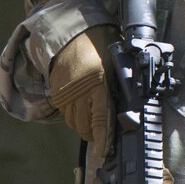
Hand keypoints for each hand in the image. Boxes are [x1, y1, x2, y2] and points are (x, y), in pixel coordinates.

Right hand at [48, 25, 116, 157]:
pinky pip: (66, 114)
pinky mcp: (56, 93)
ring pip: (74, 123)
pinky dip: (75, 118)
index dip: (103, 138)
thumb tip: (128, 107)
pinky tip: (83, 112)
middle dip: (95, 134)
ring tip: (94, 124)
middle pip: (86, 125)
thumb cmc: (99, 44)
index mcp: (98, 82)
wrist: (70, 32)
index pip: (101, 118)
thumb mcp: (116, 61)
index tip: (104, 151)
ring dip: (85, 127)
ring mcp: (65, 93)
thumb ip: (119, 84)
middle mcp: (79, 91)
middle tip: (104, 135)